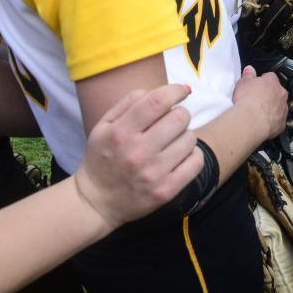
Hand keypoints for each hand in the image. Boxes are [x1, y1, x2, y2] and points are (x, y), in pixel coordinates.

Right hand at [73, 84, 201, 228]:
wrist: (96, 202)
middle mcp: (137, 153)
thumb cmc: (103, 157)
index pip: (158, 101)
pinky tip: (179, 156)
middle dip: (179, 114)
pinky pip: (196, 162)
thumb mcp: (104, 125)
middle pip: (180, 117)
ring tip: (171, 142)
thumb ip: (130, 101)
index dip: (176, 90)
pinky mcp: (166, 191)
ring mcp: (153, 174)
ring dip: (185, 136)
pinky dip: (192, 155)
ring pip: (190, 138)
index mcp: (121, 133)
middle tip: (171, 122)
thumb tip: (165, 90)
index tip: (182, 90)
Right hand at [232, 66, 287, 142]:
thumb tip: (249, 70)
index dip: (262, 82)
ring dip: (271, 108)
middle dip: (269, 95)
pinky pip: (278, 121)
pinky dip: (272, 122)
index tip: (255, 86)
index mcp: (272, 81)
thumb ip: (248, 75)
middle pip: (277, 92)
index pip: (270, 77)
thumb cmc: (247, 101)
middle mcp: (281, 94)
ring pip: (279, 106)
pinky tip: (262, 124)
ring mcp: (283, 109)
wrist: (251, 121)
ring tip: (258, 113)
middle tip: (256, 100)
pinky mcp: (281, 123)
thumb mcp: (243, 83)